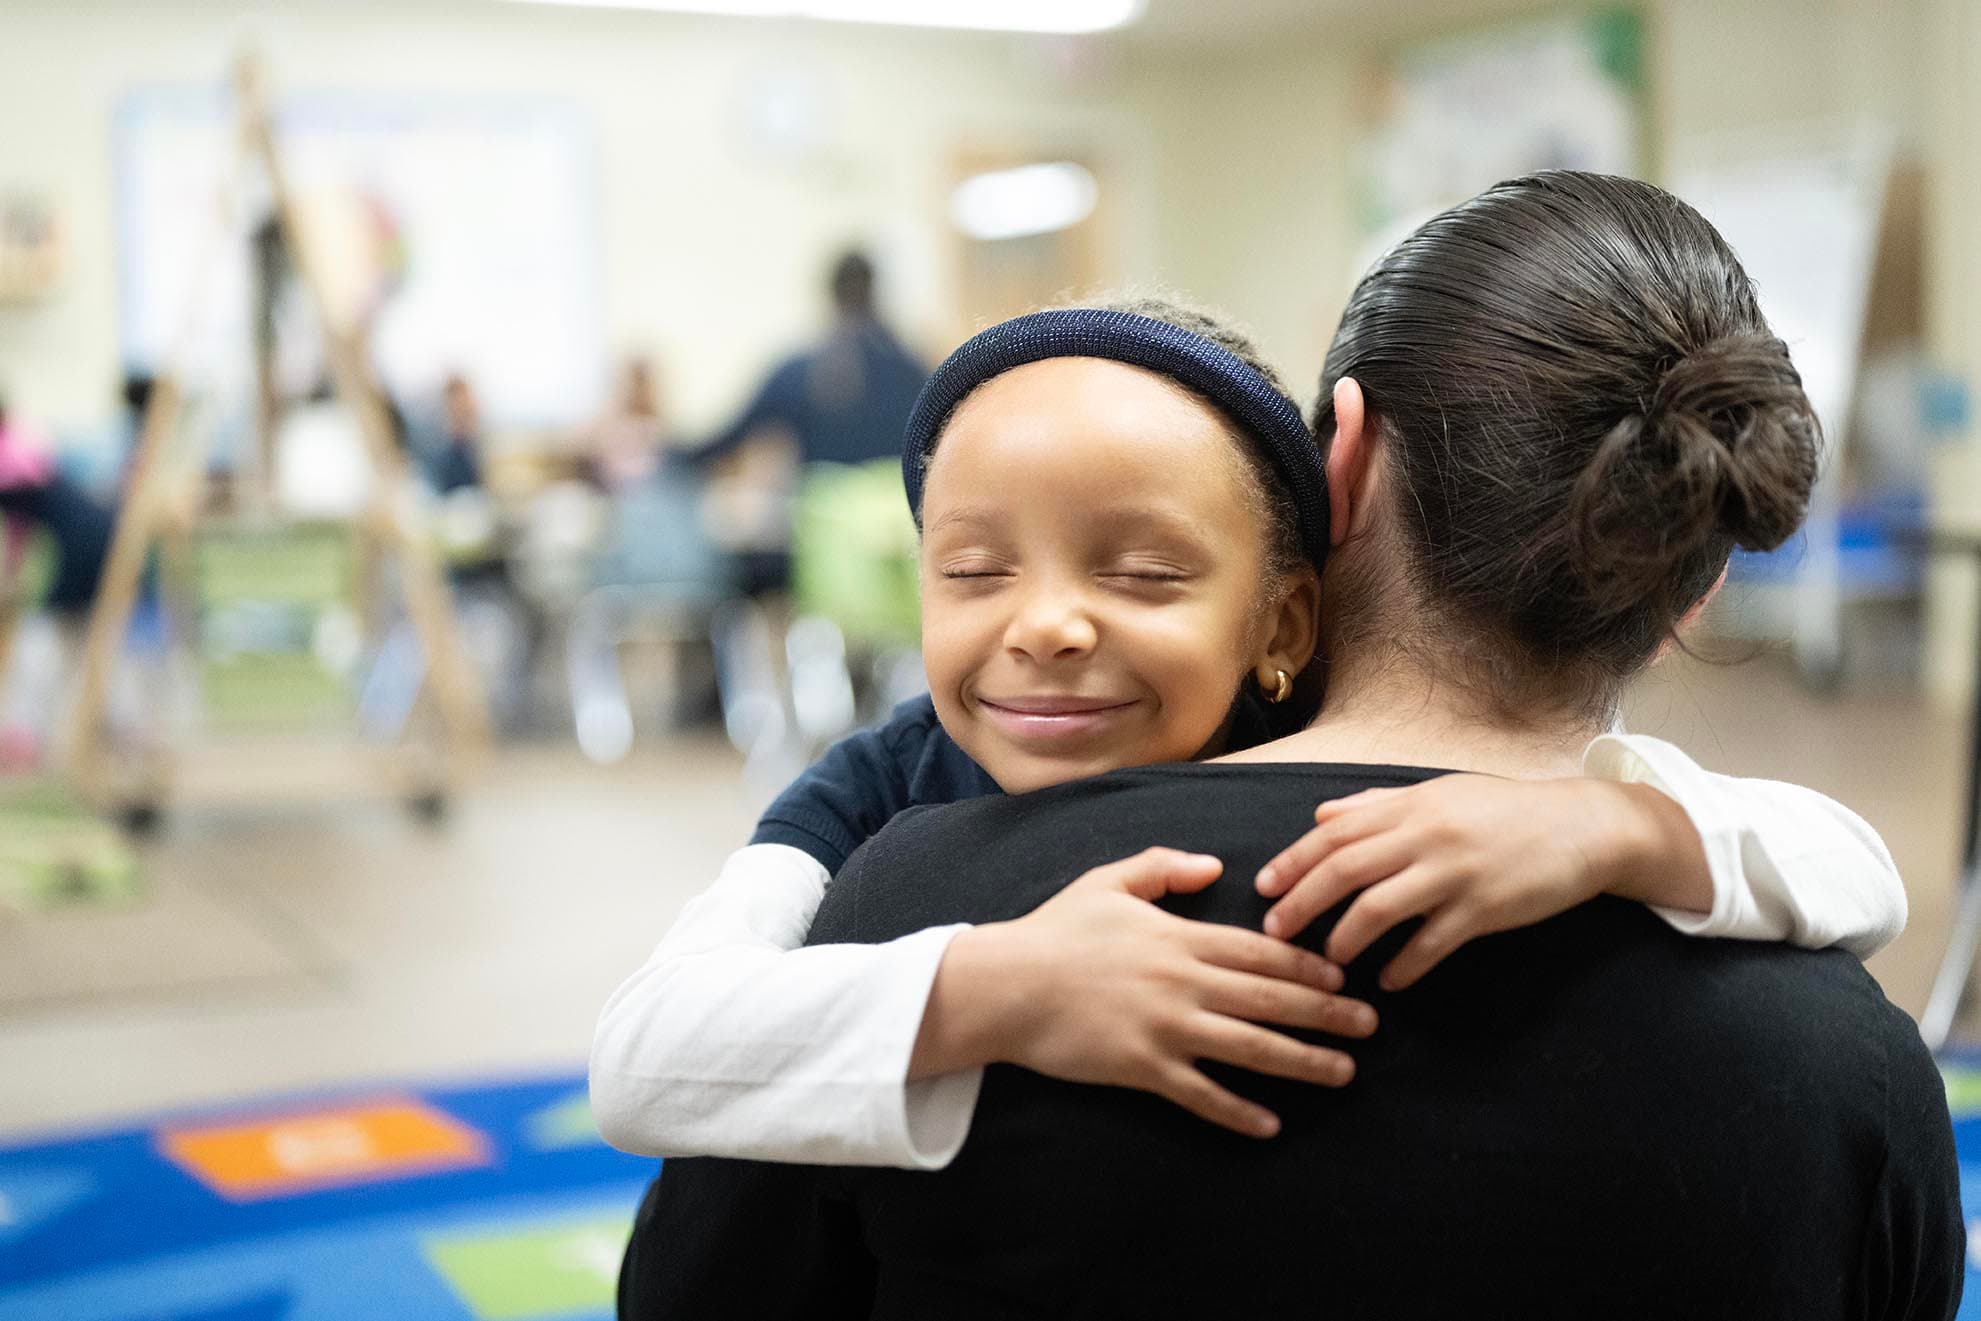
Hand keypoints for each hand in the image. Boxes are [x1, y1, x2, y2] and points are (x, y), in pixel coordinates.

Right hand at [926, 847, 1377, 1139]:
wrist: (1006, 985)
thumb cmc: (1056, 931)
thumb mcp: (1110, 881)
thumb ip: (1164, 867)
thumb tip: (1215, 867)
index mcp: (1178, 937)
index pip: (1259, 952)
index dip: (1307, 966)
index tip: (1344, 978)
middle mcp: (1182, 982)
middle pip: (1270, 999)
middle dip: (1327, 1013)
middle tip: (1370, 1027)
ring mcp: (1165, 1028)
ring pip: (1250, 1047)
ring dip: (1302, 1061)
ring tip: (1342, 1073)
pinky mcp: (1142, 1068)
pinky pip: (1201, 1094)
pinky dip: (1238, 1111)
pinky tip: (1270, 1125)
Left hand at [1254, 776, 1656, 990]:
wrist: (1582, 826)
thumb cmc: (1503, 810)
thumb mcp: (1437, 794)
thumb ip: (1377, 806)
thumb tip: (1321, 816)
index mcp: (1410, 806)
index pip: (1334, 833)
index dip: (1293, 860)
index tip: (1263, 887)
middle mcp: (1425, 835)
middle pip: (1344, 870)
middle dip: (1301, 903)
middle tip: (1274, 933)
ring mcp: (1455, 872)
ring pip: (1379, 908)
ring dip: (1345, 939)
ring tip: (1328, 963)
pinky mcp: (1485, 909)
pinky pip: (1432, 944)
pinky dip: (1405, 966)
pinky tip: (1389, 983)